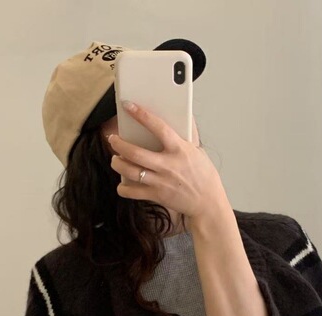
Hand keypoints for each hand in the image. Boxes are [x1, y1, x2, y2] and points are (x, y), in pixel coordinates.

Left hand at [108, 101, 227, 221]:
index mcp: (179, 150)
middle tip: (113, 140)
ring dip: (117, 163)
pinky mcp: (156, 196)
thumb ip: (189, 133)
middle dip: (118, 144)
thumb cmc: (204, 177)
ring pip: (129, 171)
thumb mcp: (198, 151)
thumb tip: (186, 115)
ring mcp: (161, 182)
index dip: (141, 114)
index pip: (158, 127)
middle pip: (135, 152)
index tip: (129, 106)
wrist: (208, 203)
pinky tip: (123, 182)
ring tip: (116, 159)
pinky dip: (123, 187)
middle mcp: (168, 165)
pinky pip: (131, 192)